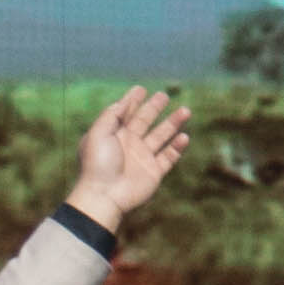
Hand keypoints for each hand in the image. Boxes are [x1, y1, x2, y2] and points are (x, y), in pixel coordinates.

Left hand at [67, 84, 189, 229]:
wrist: (105, 195)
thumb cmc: (98, 164)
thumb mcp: (98, 133)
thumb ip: (111, 115)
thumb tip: (123, 101)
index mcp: (113, 135)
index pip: (125, 113)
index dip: (133, 101)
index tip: (141, 89)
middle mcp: (129, 144)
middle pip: (145, 121)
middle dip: (154, 108)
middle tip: (164, 95)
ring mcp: (142, 158)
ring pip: (161, 136)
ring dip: (173, 123)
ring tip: (185, 111)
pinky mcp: (154, 172)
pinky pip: (169, 156)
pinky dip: (177, 147)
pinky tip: (184, 136)